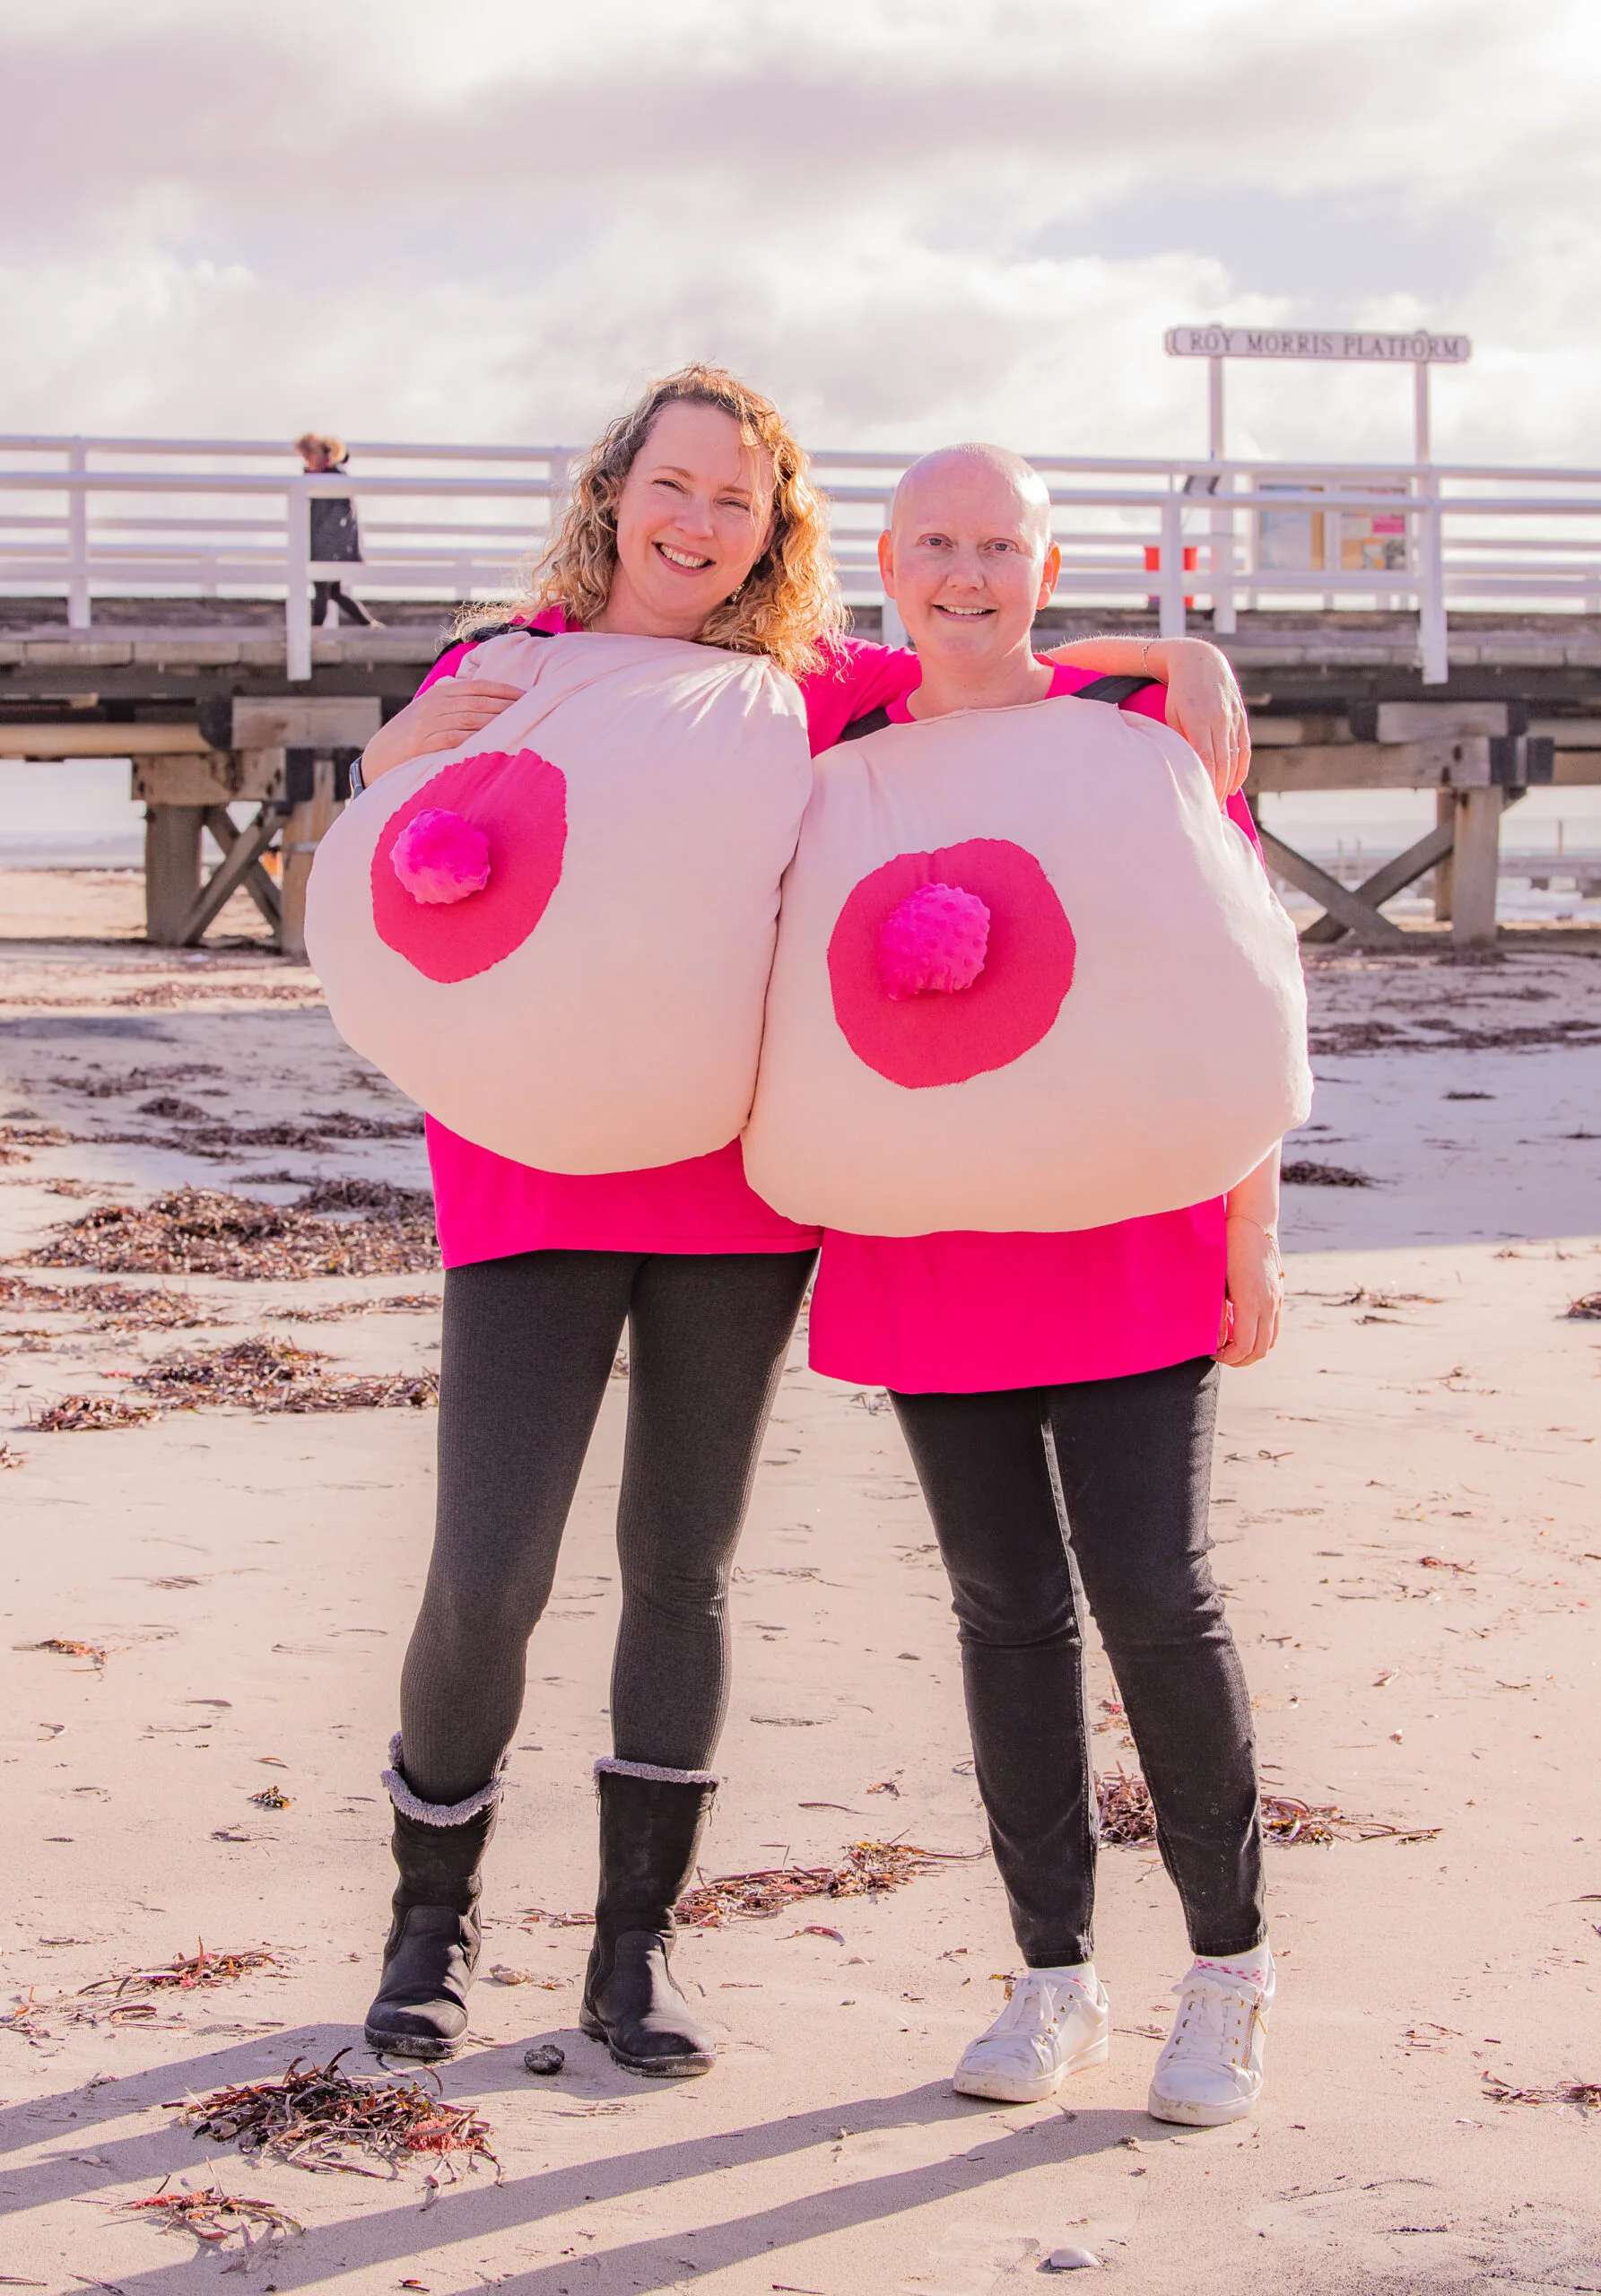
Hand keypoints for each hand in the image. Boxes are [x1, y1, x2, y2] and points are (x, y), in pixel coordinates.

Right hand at [357, 678, 524, 784]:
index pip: (477, 685)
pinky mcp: (423, 744)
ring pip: (469, 719)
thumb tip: (475, 690)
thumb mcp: (428, 712)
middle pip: (477, 701)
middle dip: (506, 705)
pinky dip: (476, 739)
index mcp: (439, 694)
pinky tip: (494, 742)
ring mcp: (428, 724)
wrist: (379, 756)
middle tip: (531, 710)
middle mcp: (434, 705)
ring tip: (520, 725)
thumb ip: (450, 701)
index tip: (525, 695)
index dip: (503, 689)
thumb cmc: (410, 736)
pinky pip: (455, 739)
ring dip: (496, 721)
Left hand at [1147, 638, 1250, 802]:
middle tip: (1212, 813)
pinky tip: (1234, 785)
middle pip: (1223, 763)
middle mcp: (1219, 719)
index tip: (1203, 803)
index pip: (1207, 761)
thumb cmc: (1177, 692)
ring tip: (1222, 804)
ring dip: (1230, 782)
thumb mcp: (1171, 714)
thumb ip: (1179, 740)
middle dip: (1218, 789)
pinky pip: (1244, 746)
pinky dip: (1241, 767)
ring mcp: (1232, 717)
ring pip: (1235, 757)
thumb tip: (1183, 769)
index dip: (1207, 784)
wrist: (1199, 659)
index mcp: (1199, 720)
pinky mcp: (1240, 715)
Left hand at [1216, 1214, 1282, 1367]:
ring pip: (1270, 1342)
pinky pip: (1274, 1328)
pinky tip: (1244, 1331)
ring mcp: (1276, 1300)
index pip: (1244, 1346)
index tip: (1212, 1353)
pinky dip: (1262, 1338)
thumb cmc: (1226, 1249)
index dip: (1228, 1357)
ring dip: (1252, 1351)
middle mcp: (1268, 1304)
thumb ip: (1218, 1313)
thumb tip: (1218, 1340)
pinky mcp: (1278, 1295)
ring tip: (1231, 1347)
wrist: (1251, 1223)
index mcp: (1250, 1302)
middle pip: (1260, 1350)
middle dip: (1239, 1360)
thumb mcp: (1217, 1281)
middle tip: (1221, 1356)